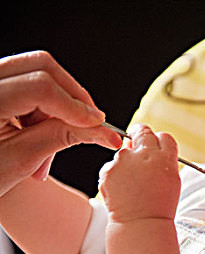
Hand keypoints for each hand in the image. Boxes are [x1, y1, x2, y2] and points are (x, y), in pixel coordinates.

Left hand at [0, 51, 121, 195]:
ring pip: (38, 70)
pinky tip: (38, 131)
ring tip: (51, 138)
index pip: (39, 87)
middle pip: (41, 65)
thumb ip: (64, 138)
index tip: (97, 125)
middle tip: (87, 124)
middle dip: (72, 96)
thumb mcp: (22, 159)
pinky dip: (44, 104)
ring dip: (58, 103)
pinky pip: (28, 78)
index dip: (75, 106)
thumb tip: (106, 133)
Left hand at [98, 124, 180, 222]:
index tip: (155, 147)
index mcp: (165, 157)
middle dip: (140, 135)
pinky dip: (115, 174)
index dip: (160, 141)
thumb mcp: (171, 179)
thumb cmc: (159, 205)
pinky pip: (112, 166)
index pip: (164, 137)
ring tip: (132, 185)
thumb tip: (145, 145)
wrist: (140, 223)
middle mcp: (144, 154)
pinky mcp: (108, 170)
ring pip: (124, 151)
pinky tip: (122, 189)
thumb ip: (163, 159)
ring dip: (127, 161)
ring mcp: (124, 160)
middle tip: (138, 147)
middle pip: (142, 132)